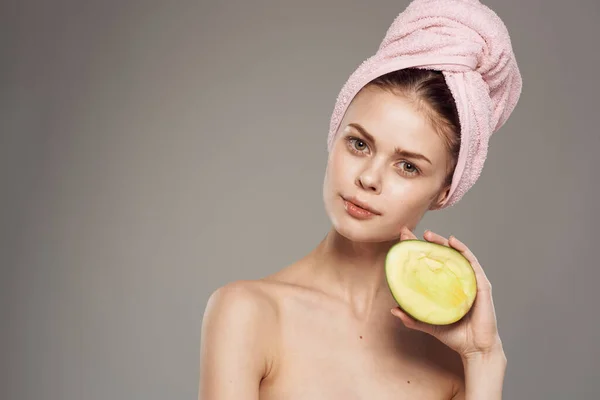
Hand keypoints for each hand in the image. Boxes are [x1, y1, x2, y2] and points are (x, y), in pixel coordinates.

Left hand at [391, 226, 503, 359]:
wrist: (475, 349)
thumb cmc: (455, 335)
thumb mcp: (429, 323)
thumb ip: (412, 317)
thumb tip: (393, 309)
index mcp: (446, 286)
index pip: (431, 263)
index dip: (418, 249)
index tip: (404, 239)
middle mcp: (458, 280)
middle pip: (442, 255)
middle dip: (427, 242)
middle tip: (410, 234)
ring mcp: (470, 280)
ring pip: (456, 255)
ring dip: (442, 242)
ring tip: (427, 235)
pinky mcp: (481, 285)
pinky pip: (472, 263)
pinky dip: (463, 250)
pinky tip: (452, 242)